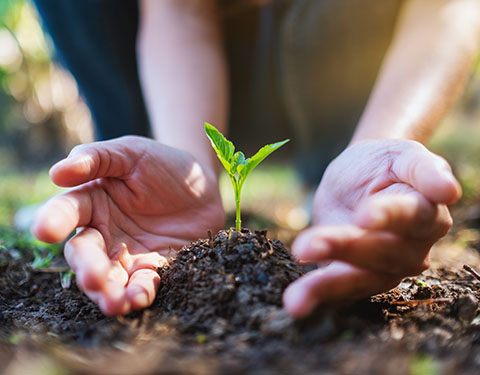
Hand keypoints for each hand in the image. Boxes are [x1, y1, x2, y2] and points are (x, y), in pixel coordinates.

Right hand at [32, 136, 224, 314]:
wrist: (202, 184)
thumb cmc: (163, 163)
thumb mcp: (132, 152)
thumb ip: (97, 158)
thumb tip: (57, 173)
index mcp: (92, 201)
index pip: (67, 212)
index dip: (55, 220)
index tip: (46, 231)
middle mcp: (104, 232)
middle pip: (85, 254)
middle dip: (87, 268)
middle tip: (94, 278)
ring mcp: (128, 254)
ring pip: (110, 278)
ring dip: (109, 293)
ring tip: (115, 303)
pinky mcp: (154, 268)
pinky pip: (142, 284)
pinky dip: (139, 293)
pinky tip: (141, 298)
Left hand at [283, 139, 460, 317]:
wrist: (357, 176)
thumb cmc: (384, 165)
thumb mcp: (401, 155)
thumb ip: (424, 168)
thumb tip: (449, 190)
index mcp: (426, 214)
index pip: (410, 217)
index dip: (388, 217)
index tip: (363, 217)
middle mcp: (410, 248)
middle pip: (381, 252)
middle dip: (343, 248)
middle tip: (306, 245)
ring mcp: (383, 268)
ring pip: (359, 279)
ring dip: (327, 286)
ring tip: (296, 299)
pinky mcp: (354, 276)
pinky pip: (338, 288)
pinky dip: (316, 295)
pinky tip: (296, 304)